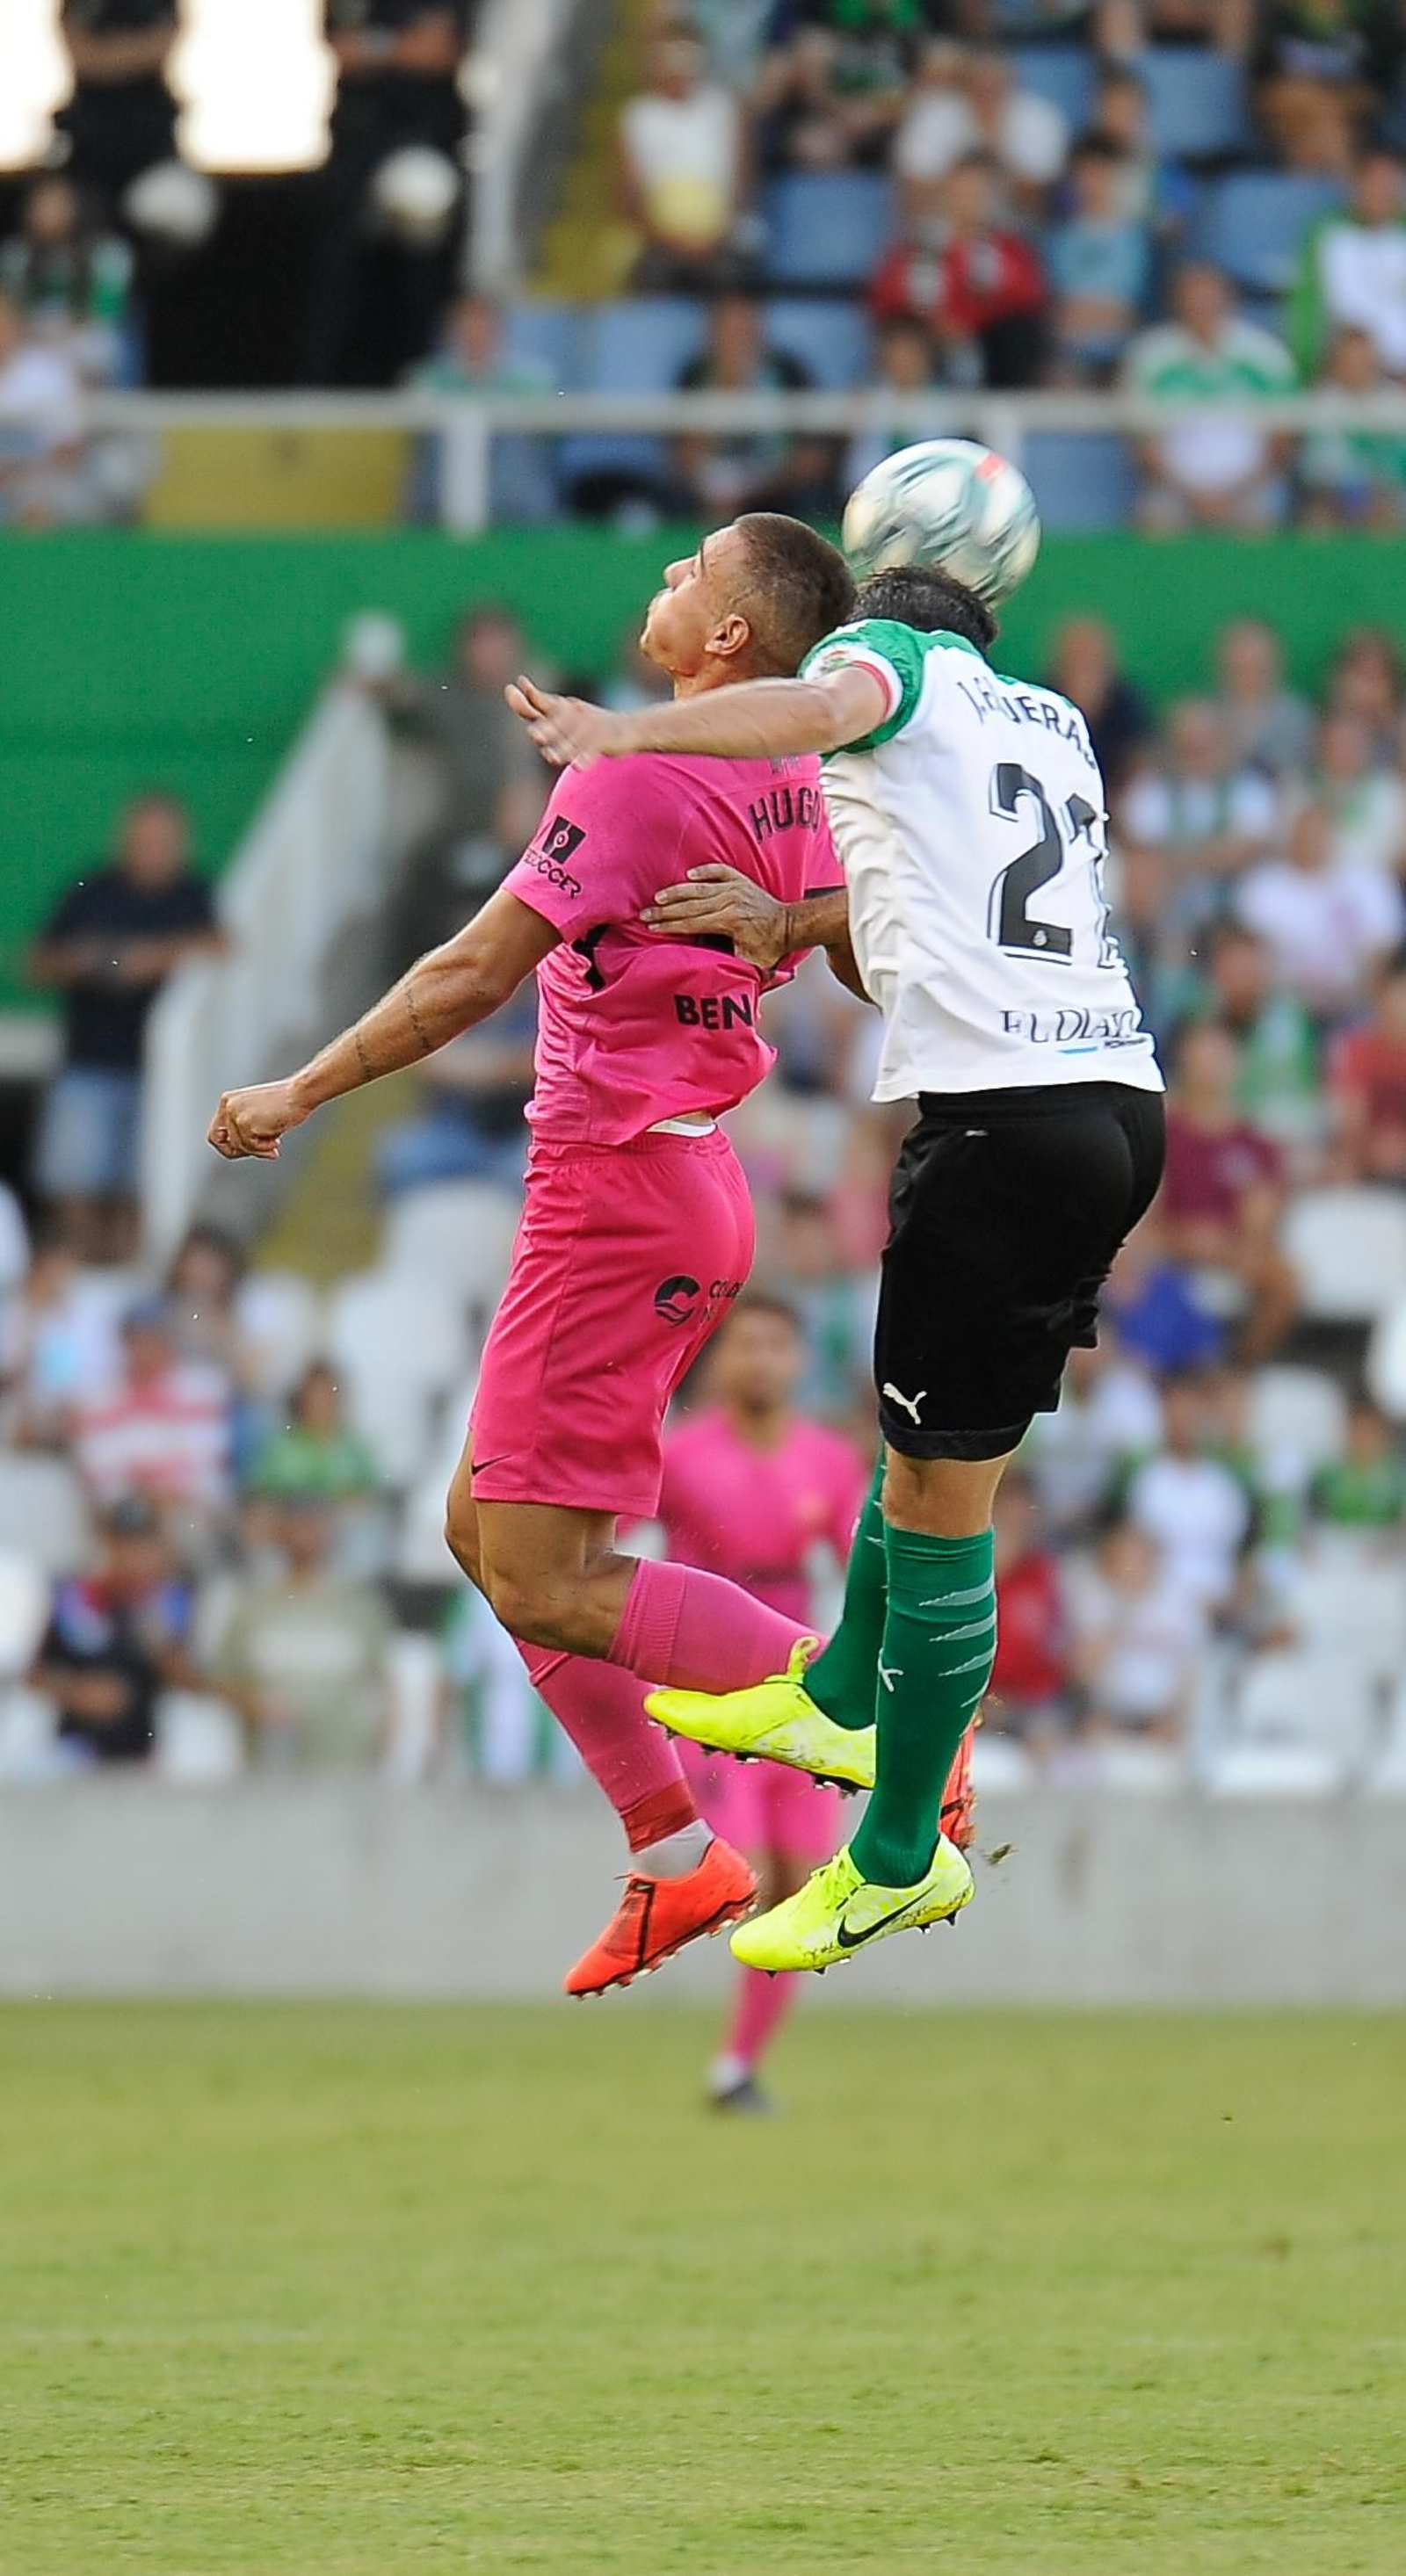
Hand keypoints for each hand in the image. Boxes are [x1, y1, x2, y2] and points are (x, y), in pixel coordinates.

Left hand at [208, 1079, 307, 1161]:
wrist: (299, 1094)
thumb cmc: (285, 1105)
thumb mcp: (257, 1116)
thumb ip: (243, 1130)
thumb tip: (237, 1151)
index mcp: (228, 1101)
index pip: (216, 1133)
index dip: (229, 1146)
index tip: (248, 1150)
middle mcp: (227, 1106)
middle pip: (221, 1142)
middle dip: (240, 1151)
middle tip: (260, 1151)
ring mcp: (235, 1114)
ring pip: (238, 1146)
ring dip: (258, 1150)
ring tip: (275, 1143)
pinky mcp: (245, 1123)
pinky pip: (250, 1146)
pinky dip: (264, 1148)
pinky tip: (276, 1140)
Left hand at [504, 676, 635, 769]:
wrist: (629, 727)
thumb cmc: (590, 722)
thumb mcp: (565, 710)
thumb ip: (541, 704)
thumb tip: (520, 685)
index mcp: (562, 708)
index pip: (541, 703)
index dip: (528, 699)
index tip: (515, 687)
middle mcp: (574, 715)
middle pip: (557, 723)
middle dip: (545, 729)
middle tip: (532, 734)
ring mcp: (590, 728)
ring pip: (574, 740)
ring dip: (563, 749)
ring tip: (550, 758)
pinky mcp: (604, 741)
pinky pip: (593, 751)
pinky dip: (586, 758)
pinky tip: (579, 767)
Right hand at [641, 864, 789, 970]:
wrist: (789, 925)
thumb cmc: (769, 947)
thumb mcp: (750, 963)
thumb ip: (731, 967)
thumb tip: (709, 976)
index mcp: (729, 921)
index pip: (692, 922)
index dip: (670, 926)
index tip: (652, 929)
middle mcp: (730, 901)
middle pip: (690, 905)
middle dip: (665, 911)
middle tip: (645, 914)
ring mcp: (735, 888)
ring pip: (699, 888)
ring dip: (677, 891)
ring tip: (658, 897)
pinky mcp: (740, 881)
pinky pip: (719, 871)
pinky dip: (704, 872)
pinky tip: (689, 875)